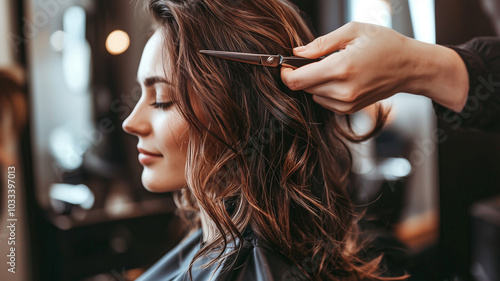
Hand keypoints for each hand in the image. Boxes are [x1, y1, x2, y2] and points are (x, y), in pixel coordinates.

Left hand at [281, 22, 468, 113]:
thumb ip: (320, 44)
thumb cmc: (385, 44)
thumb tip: (297, 53)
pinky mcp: (349, 110)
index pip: (297, 80)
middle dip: (301, 74)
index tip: (285, 64)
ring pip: (312, 94)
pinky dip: (325, 90)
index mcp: (341, 68)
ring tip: (334, 66)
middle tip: (313, 59)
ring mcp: (346, 103)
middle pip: (302, 87)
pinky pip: (324, 101)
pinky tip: (341, 77)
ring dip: (314, 82)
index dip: (285, 72)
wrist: (410, 67)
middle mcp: (342, 90)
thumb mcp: (353, 31)